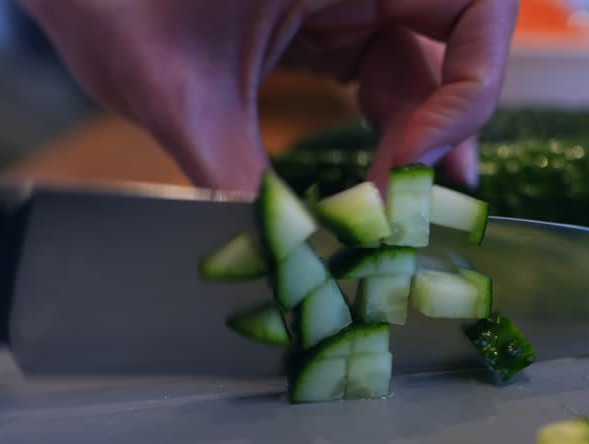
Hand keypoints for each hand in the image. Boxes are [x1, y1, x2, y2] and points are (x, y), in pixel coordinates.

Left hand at [19, 0, 518, 191]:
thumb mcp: (181, 98)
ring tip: (406, 206)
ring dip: (421, 134)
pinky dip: (386, 126)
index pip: (477, 12)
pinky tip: (375, 181)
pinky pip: (381, 68)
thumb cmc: (110, 2)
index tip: (409, 164)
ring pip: (424, 63)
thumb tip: (289, 271)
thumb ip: (241, 183)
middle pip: (460, 42)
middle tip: (431, 202)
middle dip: (454, 123)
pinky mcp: (323, 19)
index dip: (469, 94)